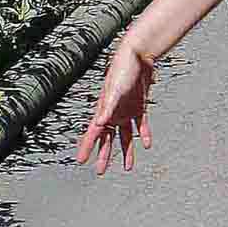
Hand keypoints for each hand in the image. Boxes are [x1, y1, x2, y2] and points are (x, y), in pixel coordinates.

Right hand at [76, 40, 158, 169]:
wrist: (139, 55)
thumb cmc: (123, 69)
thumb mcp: (114, 90)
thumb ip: (107, 107)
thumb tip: (99, 123)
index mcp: (104, 110)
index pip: (93, 133)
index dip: (86, 147)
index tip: (81, 161)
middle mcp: (113, 112)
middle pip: (107, 139)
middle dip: (104, 155)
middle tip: (100, 171)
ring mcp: (126, 110)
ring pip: (125, 136)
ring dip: (126, 151)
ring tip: (128, 167)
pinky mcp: (139, 106)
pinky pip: (141, 125)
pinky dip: (144, 135)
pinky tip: (147, 144)